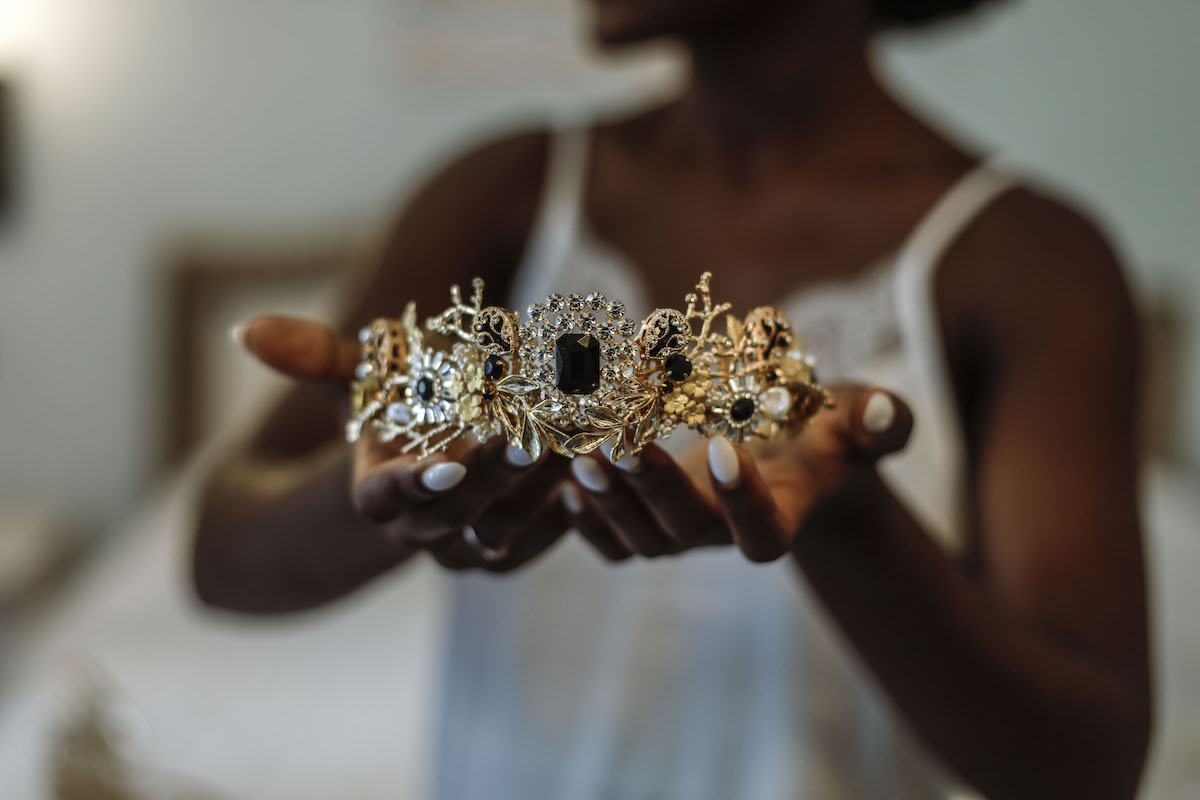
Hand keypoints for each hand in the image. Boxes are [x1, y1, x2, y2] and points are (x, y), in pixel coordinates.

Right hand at [235, 316, 574, 571]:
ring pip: (498, 533)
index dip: (411, 486)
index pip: (385, 498)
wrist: (416, 464)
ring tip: (574, 449)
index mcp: (377, 490)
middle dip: (490, 479)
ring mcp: (462, 543)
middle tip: (530, 439)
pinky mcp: (503, 547)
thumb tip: (244, 328)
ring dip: (535, 495)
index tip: (444, 466)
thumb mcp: (357, 379)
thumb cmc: (389, 410)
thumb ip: (314, 356)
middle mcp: (417, 526)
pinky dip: (559, 521)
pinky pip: (531, 546)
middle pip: (453, 516)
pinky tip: (591, 481)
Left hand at [561, 385, 912, 562]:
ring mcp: (683, 532)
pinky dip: (585, 524)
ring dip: (608, 502)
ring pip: (640, 541)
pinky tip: (562, 487)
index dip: (743, 501)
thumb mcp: (862, 417)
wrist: (796, 455)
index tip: (723, 448)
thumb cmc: (831, 430)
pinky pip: (613, 545)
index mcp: (784, 512)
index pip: (764, 532)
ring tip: (579, 457)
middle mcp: (726, 532)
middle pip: (685, 532)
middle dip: (651, 491)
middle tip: (616, 444)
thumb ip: (884, 421)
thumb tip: (888, 416)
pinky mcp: (650, 523)